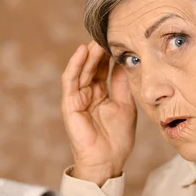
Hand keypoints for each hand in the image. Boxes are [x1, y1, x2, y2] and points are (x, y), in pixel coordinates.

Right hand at [61, 41, 136, 185]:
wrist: (107, 161)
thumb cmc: (117, 138)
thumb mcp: (126, 105)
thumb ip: (122, 84)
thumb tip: (125, 61)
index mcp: (102, 93)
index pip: (105, 68)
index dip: (111, 54)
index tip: (121, 38)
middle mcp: (89, 93)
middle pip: (94, 66)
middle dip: (100, 50)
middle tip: (109, 34)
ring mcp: (78, 98)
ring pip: (82, 70)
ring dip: (89, 54)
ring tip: (97, 39)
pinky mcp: (70, 104)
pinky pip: (71, 81)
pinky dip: (75, 65)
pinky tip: (82, 52)